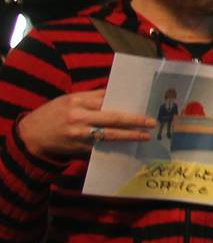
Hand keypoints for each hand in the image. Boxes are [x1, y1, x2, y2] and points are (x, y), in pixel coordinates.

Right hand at [15, 91, 153, 162]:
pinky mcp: (79, 147)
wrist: (31, 135)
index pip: (106, 99)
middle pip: (113, 117)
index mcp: (77, 101)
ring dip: (130, 136)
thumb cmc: (53, 114)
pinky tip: (128, 146)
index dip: (125, 102)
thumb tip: (116, 94)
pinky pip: (102, 146)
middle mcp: (79, 117)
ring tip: (145, 136)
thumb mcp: (69, 100)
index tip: (142, 103)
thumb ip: (91, 98)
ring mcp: (80, 134)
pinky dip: (116, 146)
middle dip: (134, 120)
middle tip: (150, 122)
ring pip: (110, 134)